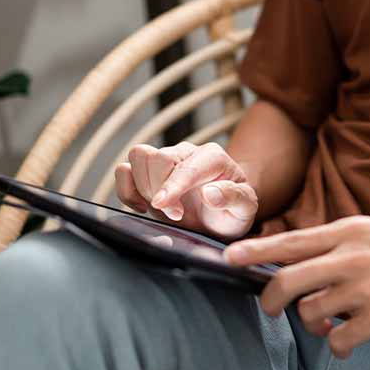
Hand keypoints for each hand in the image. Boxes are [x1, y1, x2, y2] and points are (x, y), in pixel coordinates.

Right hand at [115, 141, 257, 239]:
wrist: (220, 217)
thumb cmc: (233, 210)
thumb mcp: (245, 209)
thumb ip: (234, 198)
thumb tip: (211, 193)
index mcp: (213, 157)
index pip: (187, 166)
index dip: (173, 186)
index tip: (165, 206)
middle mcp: (187, 153)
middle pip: (158, 157)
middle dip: (160, 189)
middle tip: (175, 216)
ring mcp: (165, 160)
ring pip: (139, 156)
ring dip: (142, 186)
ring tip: (159, 208)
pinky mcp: (147, 173)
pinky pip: (124, 170)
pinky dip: (126, 189)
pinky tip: (142, 207)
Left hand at [224, 216, 369, 357]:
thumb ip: (338, 243)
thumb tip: (302, 258)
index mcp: (347, 233)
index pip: (290, 242)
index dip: (254, 252)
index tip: (228, 257)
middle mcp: (350, 259)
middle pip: (287, 282)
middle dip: (270, 300)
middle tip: (270, 309)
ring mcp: (363, 290)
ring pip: (311, 314)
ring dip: (314, 324)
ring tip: (331, 323)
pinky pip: (338, 340)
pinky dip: (337, 346)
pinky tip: (348, 342)